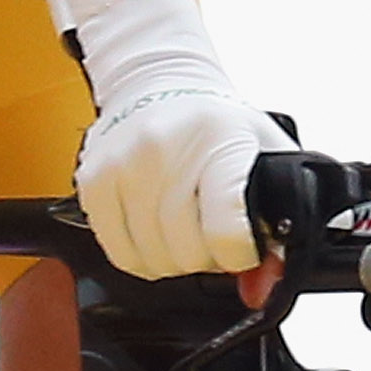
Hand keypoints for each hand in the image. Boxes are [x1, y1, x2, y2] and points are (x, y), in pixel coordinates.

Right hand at [36, 0, 268, 277]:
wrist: (158, 81)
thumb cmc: (214, 122)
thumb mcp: (263, 156)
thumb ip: (277, 226)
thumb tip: (260, 289)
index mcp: (220, 141)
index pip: (227, 230)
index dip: (240, 254)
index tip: (243, 245)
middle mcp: (166, 151)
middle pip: (189, 252)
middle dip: (208, 256)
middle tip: (212, 232)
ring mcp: (124, 166)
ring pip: (153, 259)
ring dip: (174, 258)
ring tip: (184, 227)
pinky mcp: (93, 181)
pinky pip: (119, 253)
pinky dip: (141, 254)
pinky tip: (154, 229)